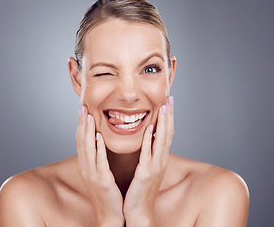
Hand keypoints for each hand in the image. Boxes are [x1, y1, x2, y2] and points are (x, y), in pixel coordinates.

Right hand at [76, 106, 123, 226]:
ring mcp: (92, 174)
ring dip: (87, 132)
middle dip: (81, 124)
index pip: (81, 141)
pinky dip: (98, 148)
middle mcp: (86, 168)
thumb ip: (99, 157)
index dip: (81, 125)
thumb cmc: (107, 192)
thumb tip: (100, 142)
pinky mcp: (101, 180)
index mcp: (86, 165)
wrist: (110, 214)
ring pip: (87, 149)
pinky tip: (99, 137)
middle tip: (82, 107)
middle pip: (81, 142)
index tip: (83, 110)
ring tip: (88, 116)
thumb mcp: (100, 172)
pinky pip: (99, 161)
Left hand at [123, 96, 173, 225]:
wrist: (139, 211)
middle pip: (168, 133)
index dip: (169, 118)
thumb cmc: (141, 189)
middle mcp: (160, 161)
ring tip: (164, 107)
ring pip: (162, 140)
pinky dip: (150, 140)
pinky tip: (149, 128)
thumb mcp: (147, 169)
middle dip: (169, 115)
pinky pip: (148, 153)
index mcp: (159, 159)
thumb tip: (148, 138)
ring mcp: (155, 167)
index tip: (168, 102)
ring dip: (164, 123)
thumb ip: (148, 154)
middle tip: (170, 98)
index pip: (167, 134)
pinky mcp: (146, 173)